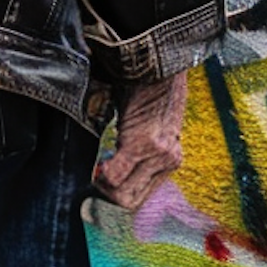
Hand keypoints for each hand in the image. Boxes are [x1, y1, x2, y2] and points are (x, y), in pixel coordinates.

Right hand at [92, 71, 187, 208]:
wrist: (160, 64)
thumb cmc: (151, 93)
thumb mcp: (153, 127)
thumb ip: (139, 151)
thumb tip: (111, 171)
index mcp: (170, 160)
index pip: (140, 198)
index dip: (116, 197)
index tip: (101, 188)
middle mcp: (168, 162)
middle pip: (130, 202)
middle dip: (107, 197)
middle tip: (95, 180)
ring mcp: (158, 155)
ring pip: (121, 195)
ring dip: (102, 185)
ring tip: (98, 168)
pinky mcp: (143, 144)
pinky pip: (115, 175)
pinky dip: (102, 174)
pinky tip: (99, 163)